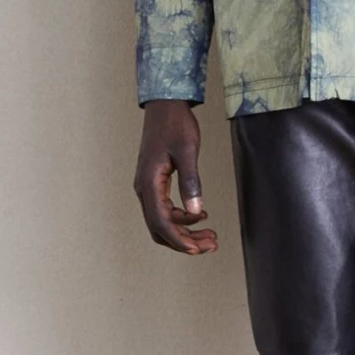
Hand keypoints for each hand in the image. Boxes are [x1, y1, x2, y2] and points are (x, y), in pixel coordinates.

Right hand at [134, 99, 217, 254]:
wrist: (164, 106)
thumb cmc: (175, 124)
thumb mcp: (187, 151)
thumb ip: (191, 181)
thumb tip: (197, 210)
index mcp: (149, 182)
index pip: (161, 222)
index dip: (179, 240)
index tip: (199, 249)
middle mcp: (144, 188)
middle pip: (159, 228)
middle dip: (184, 241)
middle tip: (211, 244)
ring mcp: (147, 186)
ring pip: (162, 221)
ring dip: (184, 231)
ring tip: (210, 235)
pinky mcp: (154, 183)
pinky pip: (164, 209)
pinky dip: (181, 218)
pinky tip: (200, 215)